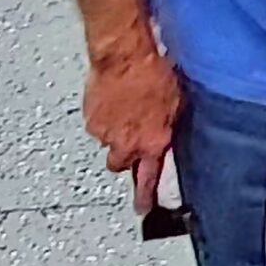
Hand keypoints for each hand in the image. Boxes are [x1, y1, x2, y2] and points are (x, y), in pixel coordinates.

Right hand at [84, 39, 182, 212]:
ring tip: (122, 110)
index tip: (142, 208)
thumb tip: (168, 138)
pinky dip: (102, 118)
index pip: (149, 180)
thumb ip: (169, 130)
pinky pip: (96, 125)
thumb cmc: (155, 75)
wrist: (124, 57)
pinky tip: (111, 102)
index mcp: (152, 143)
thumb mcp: (176, 107)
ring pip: (107, 143)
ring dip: (113, 133)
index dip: (144, 196)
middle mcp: (126, 144)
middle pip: (119, 164)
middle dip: (123, 156)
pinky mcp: (89, 118)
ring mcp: (104, 132)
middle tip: (128, 140)